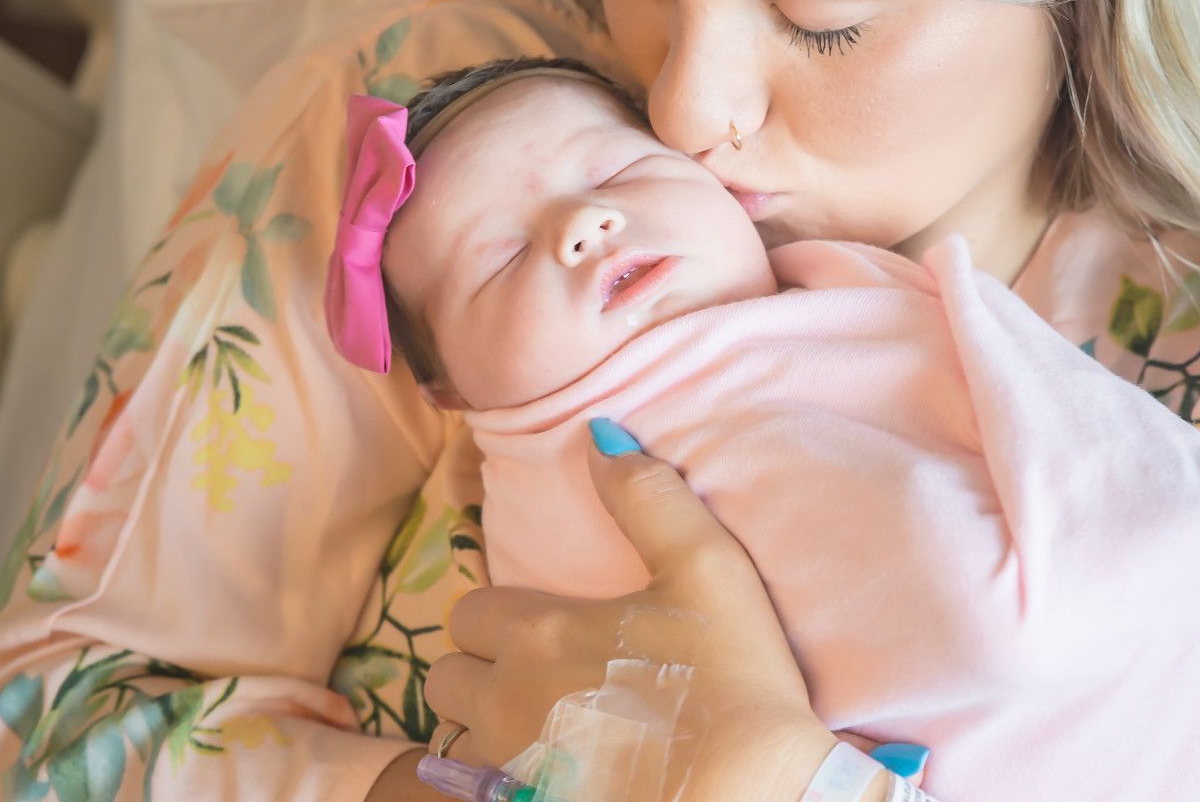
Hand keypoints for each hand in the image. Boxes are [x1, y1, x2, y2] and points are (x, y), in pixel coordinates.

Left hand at [421, 420, 910, 799]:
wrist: (754, 795)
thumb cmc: (732, 678)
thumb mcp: (707, 565)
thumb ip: (648, 495)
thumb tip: (599, 435)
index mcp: (538, 634)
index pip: (470, 613)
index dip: (499, 614)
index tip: (537, 620)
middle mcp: (506, 703)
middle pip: (445, 678)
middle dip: (478, 669)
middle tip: (533, 672)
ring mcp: (513, 769)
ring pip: (456, 741)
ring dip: (484, 728)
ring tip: (539, 725)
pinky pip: (481, 792)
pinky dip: (499, 780)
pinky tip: (550, 770)